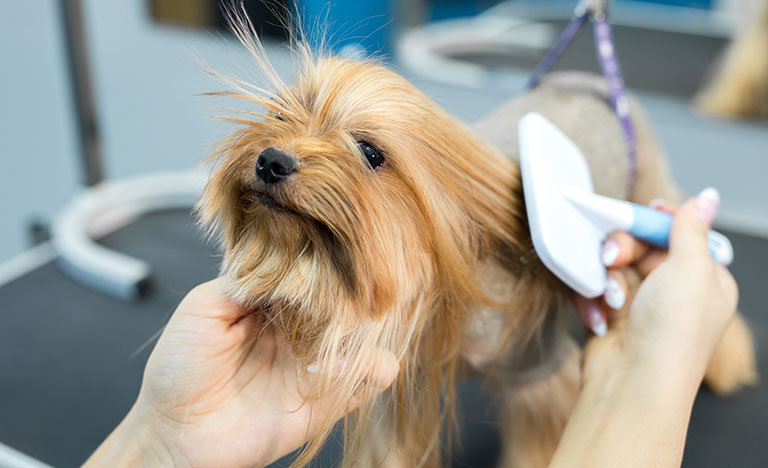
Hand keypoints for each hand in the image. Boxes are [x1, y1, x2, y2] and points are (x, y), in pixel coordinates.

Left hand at [84, 279, 397, 467]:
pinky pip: (375, 377)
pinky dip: (374, 365)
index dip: (322, 265)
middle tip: (326, 301)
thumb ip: (246, 279)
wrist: (174, 433)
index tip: (323, 262)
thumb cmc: (178, 369)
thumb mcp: (202, 307)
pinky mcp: (331, 398)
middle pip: (345, 299)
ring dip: (361, 329)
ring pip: (367, 333)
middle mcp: (300, 328)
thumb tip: (287, 261)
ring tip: (326, 339)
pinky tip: (329, 368)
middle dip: (344, 295)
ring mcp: (318, 361)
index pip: (313, 273)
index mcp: (272, 303)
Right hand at [574, 188, 737, 385]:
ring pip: (614, 266)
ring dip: (607, 277)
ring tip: (610, 299)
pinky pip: (596, 289)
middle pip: (642, 246)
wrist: (632, 383)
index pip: (681, 235)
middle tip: (611, 257)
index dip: (659, 221)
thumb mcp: (691, 268)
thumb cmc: (672, 330)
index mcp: (706, 279)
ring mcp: (643, 306)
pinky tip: (600, 316)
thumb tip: (709, 196)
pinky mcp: (612, 317)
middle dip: (623, 249)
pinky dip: (594, 299)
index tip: (641, 212)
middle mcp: (676, 292)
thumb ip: (691, 228)